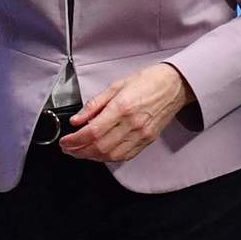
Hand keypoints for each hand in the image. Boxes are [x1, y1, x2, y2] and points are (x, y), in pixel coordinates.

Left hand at [59, 62, 194, 163]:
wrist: (175, 85)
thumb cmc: (148, 81)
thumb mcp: (117, 85)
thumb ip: (95, 104)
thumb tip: (77, 120)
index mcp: (123, 107)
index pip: (93, 131)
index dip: (75, 140)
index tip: (65, 141)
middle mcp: (132, 124)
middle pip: (100, 147)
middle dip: (79, 151)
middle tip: (68, 148)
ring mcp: (141, 134)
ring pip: (111, 155)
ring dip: (91, 157)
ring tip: (80, 152)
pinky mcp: (147, 140)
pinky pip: (125, 156)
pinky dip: (109, 158)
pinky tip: (99, 153)